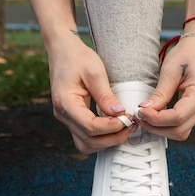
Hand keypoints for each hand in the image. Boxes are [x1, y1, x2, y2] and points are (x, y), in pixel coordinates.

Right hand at [47, 34, 135, 153]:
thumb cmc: (77, 57)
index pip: (90, 126)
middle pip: (89, 140)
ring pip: (86, 144)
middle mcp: (62, 114)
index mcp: (65, 102)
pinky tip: (116, 128)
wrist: (63, 51)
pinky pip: (86, 138)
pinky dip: (102, 138)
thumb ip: (106, 95)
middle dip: (113, 137)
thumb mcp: (95, 72)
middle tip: (131, 125)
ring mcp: (66, 119)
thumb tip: (119, 113)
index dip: (112, 127)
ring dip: (107, 141)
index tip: (128, 119)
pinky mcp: (72, 119)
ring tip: (126, 128)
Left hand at [135, 35, 194, 140]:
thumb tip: (145, 111)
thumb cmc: (187, 55)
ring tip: (146, 117)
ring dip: (162, 129)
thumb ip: (159, 94)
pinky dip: (167, 125)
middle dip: (157, 127)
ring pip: (181, 132)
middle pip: (179, 130)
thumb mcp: (170, 71)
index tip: (139, 111)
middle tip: (139, 116)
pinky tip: (156, 117)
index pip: (177, 117)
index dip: (156, 119)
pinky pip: (183, 126)